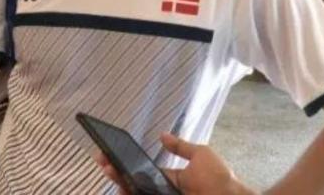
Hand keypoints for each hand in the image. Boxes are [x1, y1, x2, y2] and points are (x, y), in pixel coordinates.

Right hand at [95, 133, 254, 194]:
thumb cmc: (220, 179)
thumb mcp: (200, 155)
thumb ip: (180, 146)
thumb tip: (162, 135)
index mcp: (170, 180)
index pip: (142, 173)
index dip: (126, 164)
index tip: (111, 154)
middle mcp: (164, 191)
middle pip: (134, 183)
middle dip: (117, 172)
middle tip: (103, 161)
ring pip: (136, 192)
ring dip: (121, 182)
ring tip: (109, 170)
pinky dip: (132, 192)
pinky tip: (122, 188)